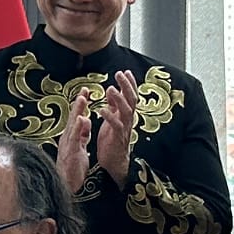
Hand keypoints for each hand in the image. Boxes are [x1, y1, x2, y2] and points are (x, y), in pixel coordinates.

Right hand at [55, 89, 92, 198]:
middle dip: (79, 103)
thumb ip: (82, 135)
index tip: (86, 92)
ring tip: (83, 98)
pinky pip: (75, 139)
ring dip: (77, 111)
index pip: (77, 118)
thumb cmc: (73, 169)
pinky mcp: (70, 153)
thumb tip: (86, 121)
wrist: (67, 187)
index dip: (81, 106)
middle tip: (85, 89)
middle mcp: (68, 139)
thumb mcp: (80, 148)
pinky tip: (82, 119)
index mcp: (72, 138)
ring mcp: (68, 146)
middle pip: (74, 118)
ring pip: (73, 126)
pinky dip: (78, 128)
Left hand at [96, 70, 139, 187]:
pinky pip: (116, 126)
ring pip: (126, 111)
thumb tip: (114, 91)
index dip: (129, 84)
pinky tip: (102, 110)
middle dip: (126, 86)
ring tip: (111, 89)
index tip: (126, 71)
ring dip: (119, 99)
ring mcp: (124, 128)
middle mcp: (127, 120)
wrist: (113, 162)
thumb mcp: (113, 119)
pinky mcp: (117, 138)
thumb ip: (114, 106)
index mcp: (125, 115)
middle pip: (131, 100)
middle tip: (120, 74)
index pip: (130, 96)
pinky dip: (109, 117)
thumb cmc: (112, 140)